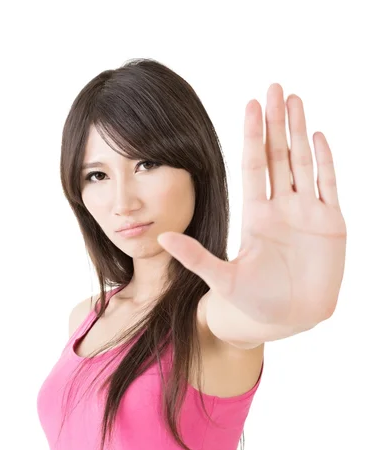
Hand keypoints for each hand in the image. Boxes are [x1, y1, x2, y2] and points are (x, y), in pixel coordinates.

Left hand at [157, 83, 346, 325]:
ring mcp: (308, 214)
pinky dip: (325, 161)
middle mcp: (282, 208)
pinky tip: (317, 136)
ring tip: (295, 100)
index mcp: (257, 216)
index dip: (253, 136)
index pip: (255, 166)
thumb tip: (161, 237)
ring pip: (304, 163)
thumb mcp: (222, 278)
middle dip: (277, 122)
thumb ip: (195, 256)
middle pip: (279, 156)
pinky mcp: (331, 224)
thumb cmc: (254, 302)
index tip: (249, 105)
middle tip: (274, 87)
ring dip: (300, 132)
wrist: (289, 319)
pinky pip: (329, 185)